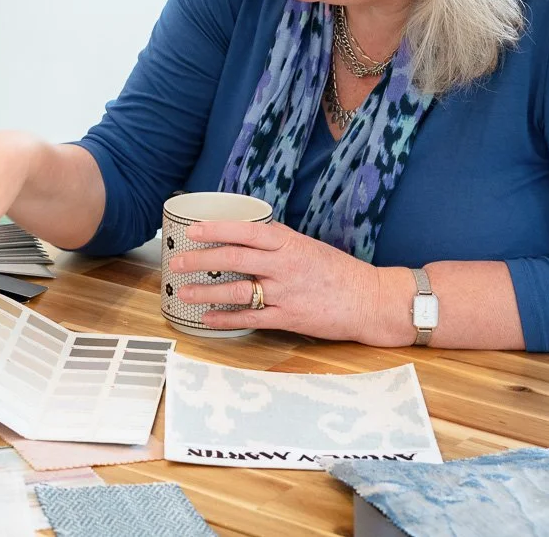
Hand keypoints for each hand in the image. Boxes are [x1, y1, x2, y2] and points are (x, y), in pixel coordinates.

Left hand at [170, 219, 403, 344]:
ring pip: (237, 290)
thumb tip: (248, 233)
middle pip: (233, 258)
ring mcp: (285, 293)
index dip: (216, 229)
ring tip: (183, 292)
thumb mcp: (308, 246)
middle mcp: (284, 265)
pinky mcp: (289, 318)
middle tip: (177, 261)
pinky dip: (226, 318)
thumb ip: (278, 241)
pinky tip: (208, 318)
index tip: (192, 230)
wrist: (371, 300)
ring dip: (206, 292)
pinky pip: (251, 318)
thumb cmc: (338, 271)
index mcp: (288, 243)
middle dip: (200, 260)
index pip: (245, 231)